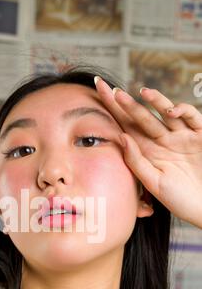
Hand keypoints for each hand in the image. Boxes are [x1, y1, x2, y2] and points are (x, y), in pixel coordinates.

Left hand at [95, 77, 201, 228]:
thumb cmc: (179, 199)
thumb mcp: (154, 183)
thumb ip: (137, 162)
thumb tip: (121, 136)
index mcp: (147, 151)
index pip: (125, 127)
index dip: (112, 110)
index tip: (98, 93)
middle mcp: (162, 140)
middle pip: (140, 117)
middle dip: (125, 103)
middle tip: (110, 89)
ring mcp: (181, 136)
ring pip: (165, 112)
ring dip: (155, 101)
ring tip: (142, 92)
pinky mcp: (200, 134)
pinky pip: (191, 116)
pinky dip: (182, 110)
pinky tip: (171, 111)